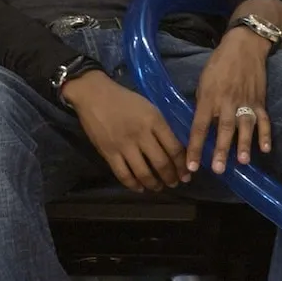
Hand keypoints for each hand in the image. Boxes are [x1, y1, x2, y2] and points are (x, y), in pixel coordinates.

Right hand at [62, 70, 189, 192]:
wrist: (94, 95)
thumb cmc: (124, 99)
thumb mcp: (148, 107)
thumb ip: (160, 127)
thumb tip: (174, 149)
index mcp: (154, 121)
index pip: (174, 148)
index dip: (182, 165)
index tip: (187, 174)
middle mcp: (141, 134)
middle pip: (161, 163)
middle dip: (171, 177)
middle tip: (174, 183)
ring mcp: (124, 145)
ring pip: (143, 173)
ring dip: (154, 184)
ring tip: (158, 187)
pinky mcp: (108, 153)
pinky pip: (123, 174)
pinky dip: (133, 185)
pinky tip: (139, 187)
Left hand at [187, 27, 271, 175]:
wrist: (243, 47)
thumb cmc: (218, 65)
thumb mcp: (203, 82)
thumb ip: (202, 104)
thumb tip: (199, 127)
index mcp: (208, 98)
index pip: (199, 126)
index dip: (195, 146)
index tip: (191, 166)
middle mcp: (226, 102)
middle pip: (223, 128)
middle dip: (221, 149)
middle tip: (218, 169)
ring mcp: (245, 101)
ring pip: (244, 126)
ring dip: (244, 144)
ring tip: (243, 161)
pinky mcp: (260, 100)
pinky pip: (264, 119)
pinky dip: (265, 134)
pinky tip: (266, 149)